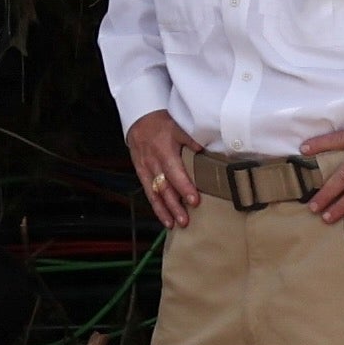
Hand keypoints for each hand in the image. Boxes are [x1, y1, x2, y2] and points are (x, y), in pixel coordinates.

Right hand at [127, 109, 201, 234]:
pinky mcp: (141, 173)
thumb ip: (190, 139)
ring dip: (165, 210)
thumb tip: (204, 150)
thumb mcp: (178, 127)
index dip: (184, 187)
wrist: (139, 120)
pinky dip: (156, 207)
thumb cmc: (162, 124)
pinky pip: (148, 192)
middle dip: (175, 205)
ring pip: (155, 193)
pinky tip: (165, 219)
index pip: (175, 173)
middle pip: (165, 188)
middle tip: (185, 220)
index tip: (194, 201)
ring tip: (175, 224)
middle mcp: (153, 163)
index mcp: (164, 152)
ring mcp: (146, 169)